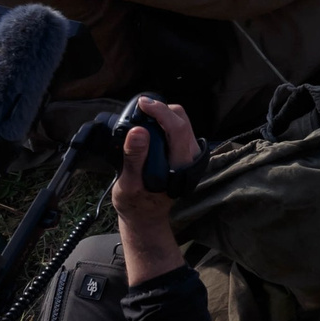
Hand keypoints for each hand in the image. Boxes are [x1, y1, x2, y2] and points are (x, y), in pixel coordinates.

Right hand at [111, 97, 196, 283]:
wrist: (145, 216)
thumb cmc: (136, 203)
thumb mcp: (129, 184)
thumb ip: (134, 159)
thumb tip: (138, 131)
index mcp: (180, 165)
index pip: (177, 127)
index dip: (160, 111)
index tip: (142, 104)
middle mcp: (190, 157)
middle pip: (181, 119)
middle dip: (160, 109)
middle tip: (139, 110)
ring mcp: (189, 154)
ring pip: (180, 121)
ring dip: (162, 115)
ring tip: (141, 117)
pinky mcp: (183, 152)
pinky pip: (176, 128)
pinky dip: (163, 122)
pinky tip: (148, 127)